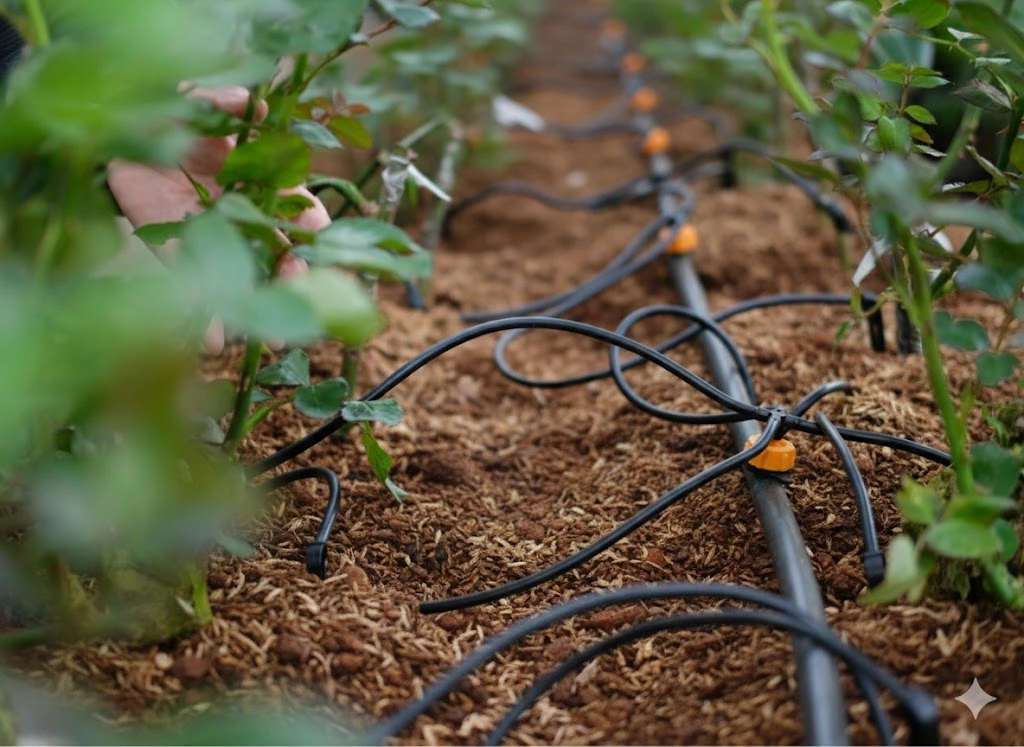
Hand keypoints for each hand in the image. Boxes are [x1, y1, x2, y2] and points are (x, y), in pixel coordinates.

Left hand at [107, 86, 330, 353]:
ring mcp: (214, 238)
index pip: (302, 212)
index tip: (323, 250)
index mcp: (263, 182)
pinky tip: (213, 343)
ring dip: (261, 310)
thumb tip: (254, 105)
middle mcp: (246, 216)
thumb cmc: (171, 113)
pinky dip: (203, 317)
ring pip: (247, 279)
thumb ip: (225, 103)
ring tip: (275, 341)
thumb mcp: (197, 103)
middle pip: (282, 255)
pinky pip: (194, 288)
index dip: (316, 232)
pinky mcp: (176, 252)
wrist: (121, 131)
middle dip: (296, 283)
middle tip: (303, 302)